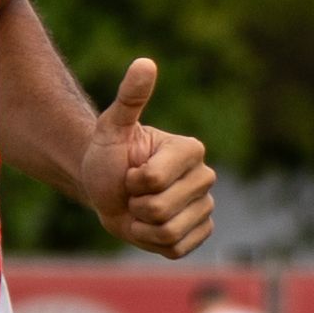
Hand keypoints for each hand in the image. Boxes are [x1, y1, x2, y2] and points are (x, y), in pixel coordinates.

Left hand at [86, 57, 216, 256]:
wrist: (107, 188)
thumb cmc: (109, 155)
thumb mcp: (112, 127)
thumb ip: (130, 97)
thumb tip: (145, 63)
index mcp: (191, 150)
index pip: (153, 180)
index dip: (132, 181)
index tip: (130, 171)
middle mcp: (206, 177)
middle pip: (162, 210)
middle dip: (136, 206)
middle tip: (133, 193)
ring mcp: (206, 208)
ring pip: (169, 233)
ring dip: (142, 227)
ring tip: (139, 211)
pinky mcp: (201, 234)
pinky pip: (177, 250)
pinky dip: (153, 244)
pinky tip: (149, 227)